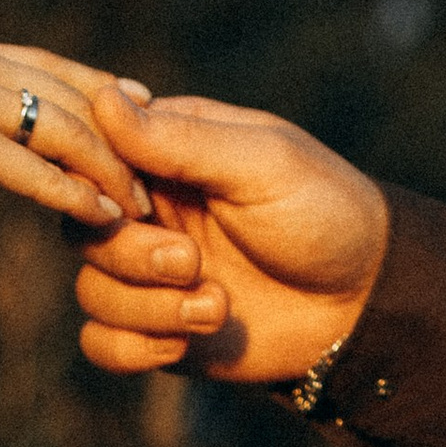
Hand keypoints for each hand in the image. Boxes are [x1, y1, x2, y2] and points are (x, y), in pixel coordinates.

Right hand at [0, 37, 147, 298]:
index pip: (45, 66)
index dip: (96, 92)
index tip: (134, 111)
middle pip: (70, 90)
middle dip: (121, 129)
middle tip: (162, 162)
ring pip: (64, 129)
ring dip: (108, 170)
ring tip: (141, 207)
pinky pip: (37, 171)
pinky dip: (75, 196)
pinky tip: (102, 221)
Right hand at [70, 85, 391, 384]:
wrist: (363, 303)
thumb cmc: (323, 213)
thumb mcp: (260, 164)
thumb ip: (181, 140)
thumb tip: (103, 99)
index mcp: (167, 155)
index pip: (91, 158)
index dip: (99, 186)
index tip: (141, 204)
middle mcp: (150, 213)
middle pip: (82, 231)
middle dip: (130, 256)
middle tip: (191, 262)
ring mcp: (150, 275)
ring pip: (90, 293)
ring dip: (147, 308)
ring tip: (217, 307)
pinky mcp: (156, 330)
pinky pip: (101, 344)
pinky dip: (134, 348)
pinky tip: (187, 341)